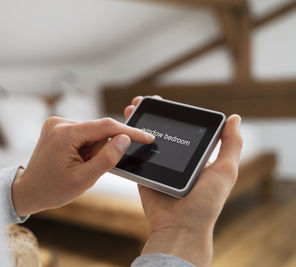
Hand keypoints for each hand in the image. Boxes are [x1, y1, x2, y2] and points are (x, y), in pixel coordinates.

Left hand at [11, 116, 154, 215]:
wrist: (28, 191)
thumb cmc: (52, 189)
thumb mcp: (84, 180)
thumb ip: (107, 158)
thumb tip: (124, 139)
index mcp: (65, 134)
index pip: (105, 126)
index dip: (129, 132)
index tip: (147, 137)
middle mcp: (59, 123)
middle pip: (98, 130)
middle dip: (102, 149)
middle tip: (89, 168)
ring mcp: (57, 123)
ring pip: (92, 133)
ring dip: (93, 150)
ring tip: (79, 166)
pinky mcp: (58, 127)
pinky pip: (83, 134)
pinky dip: (86, 147)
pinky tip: (75, 160)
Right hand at [125, 96, 242, 266]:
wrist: (179, 227)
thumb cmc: (205, 203)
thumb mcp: (225, 171)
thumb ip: (231, 145)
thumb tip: (234, 118)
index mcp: (196, 156)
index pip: (184, 128)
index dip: (173, 113)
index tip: (162, 100)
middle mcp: (177, 159)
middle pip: (162, 131)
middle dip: (151, 115)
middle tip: (141, 101)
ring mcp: (160, 167)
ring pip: (146, 140)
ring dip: (136, 125)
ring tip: (129, 110)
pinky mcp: (145, 175)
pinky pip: (135, 157)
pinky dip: (127, 143)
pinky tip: (120, 130)